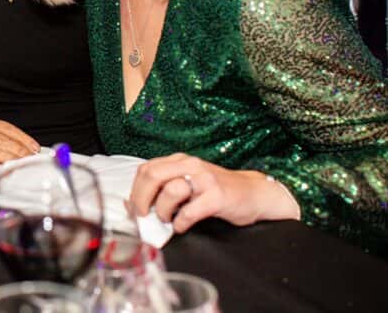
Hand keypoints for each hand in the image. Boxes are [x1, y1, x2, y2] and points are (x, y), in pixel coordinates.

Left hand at [127, 153, 299, 233]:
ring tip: (167, 220)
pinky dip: (181, 222)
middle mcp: (191, 165)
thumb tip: (132, 204)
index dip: (135, 190)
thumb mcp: (188, 183)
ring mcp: (205, 179)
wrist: (254, 193)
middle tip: (144, 215)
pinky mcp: (218, 196)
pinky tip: (182, 226)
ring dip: (163, 210)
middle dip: (141, 199)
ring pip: (170, 190)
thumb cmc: (217, 191)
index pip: (146, 169)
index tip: (133, 208)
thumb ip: (163, 189)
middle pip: (153, 175)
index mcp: (180, 160)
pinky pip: (191, 211)